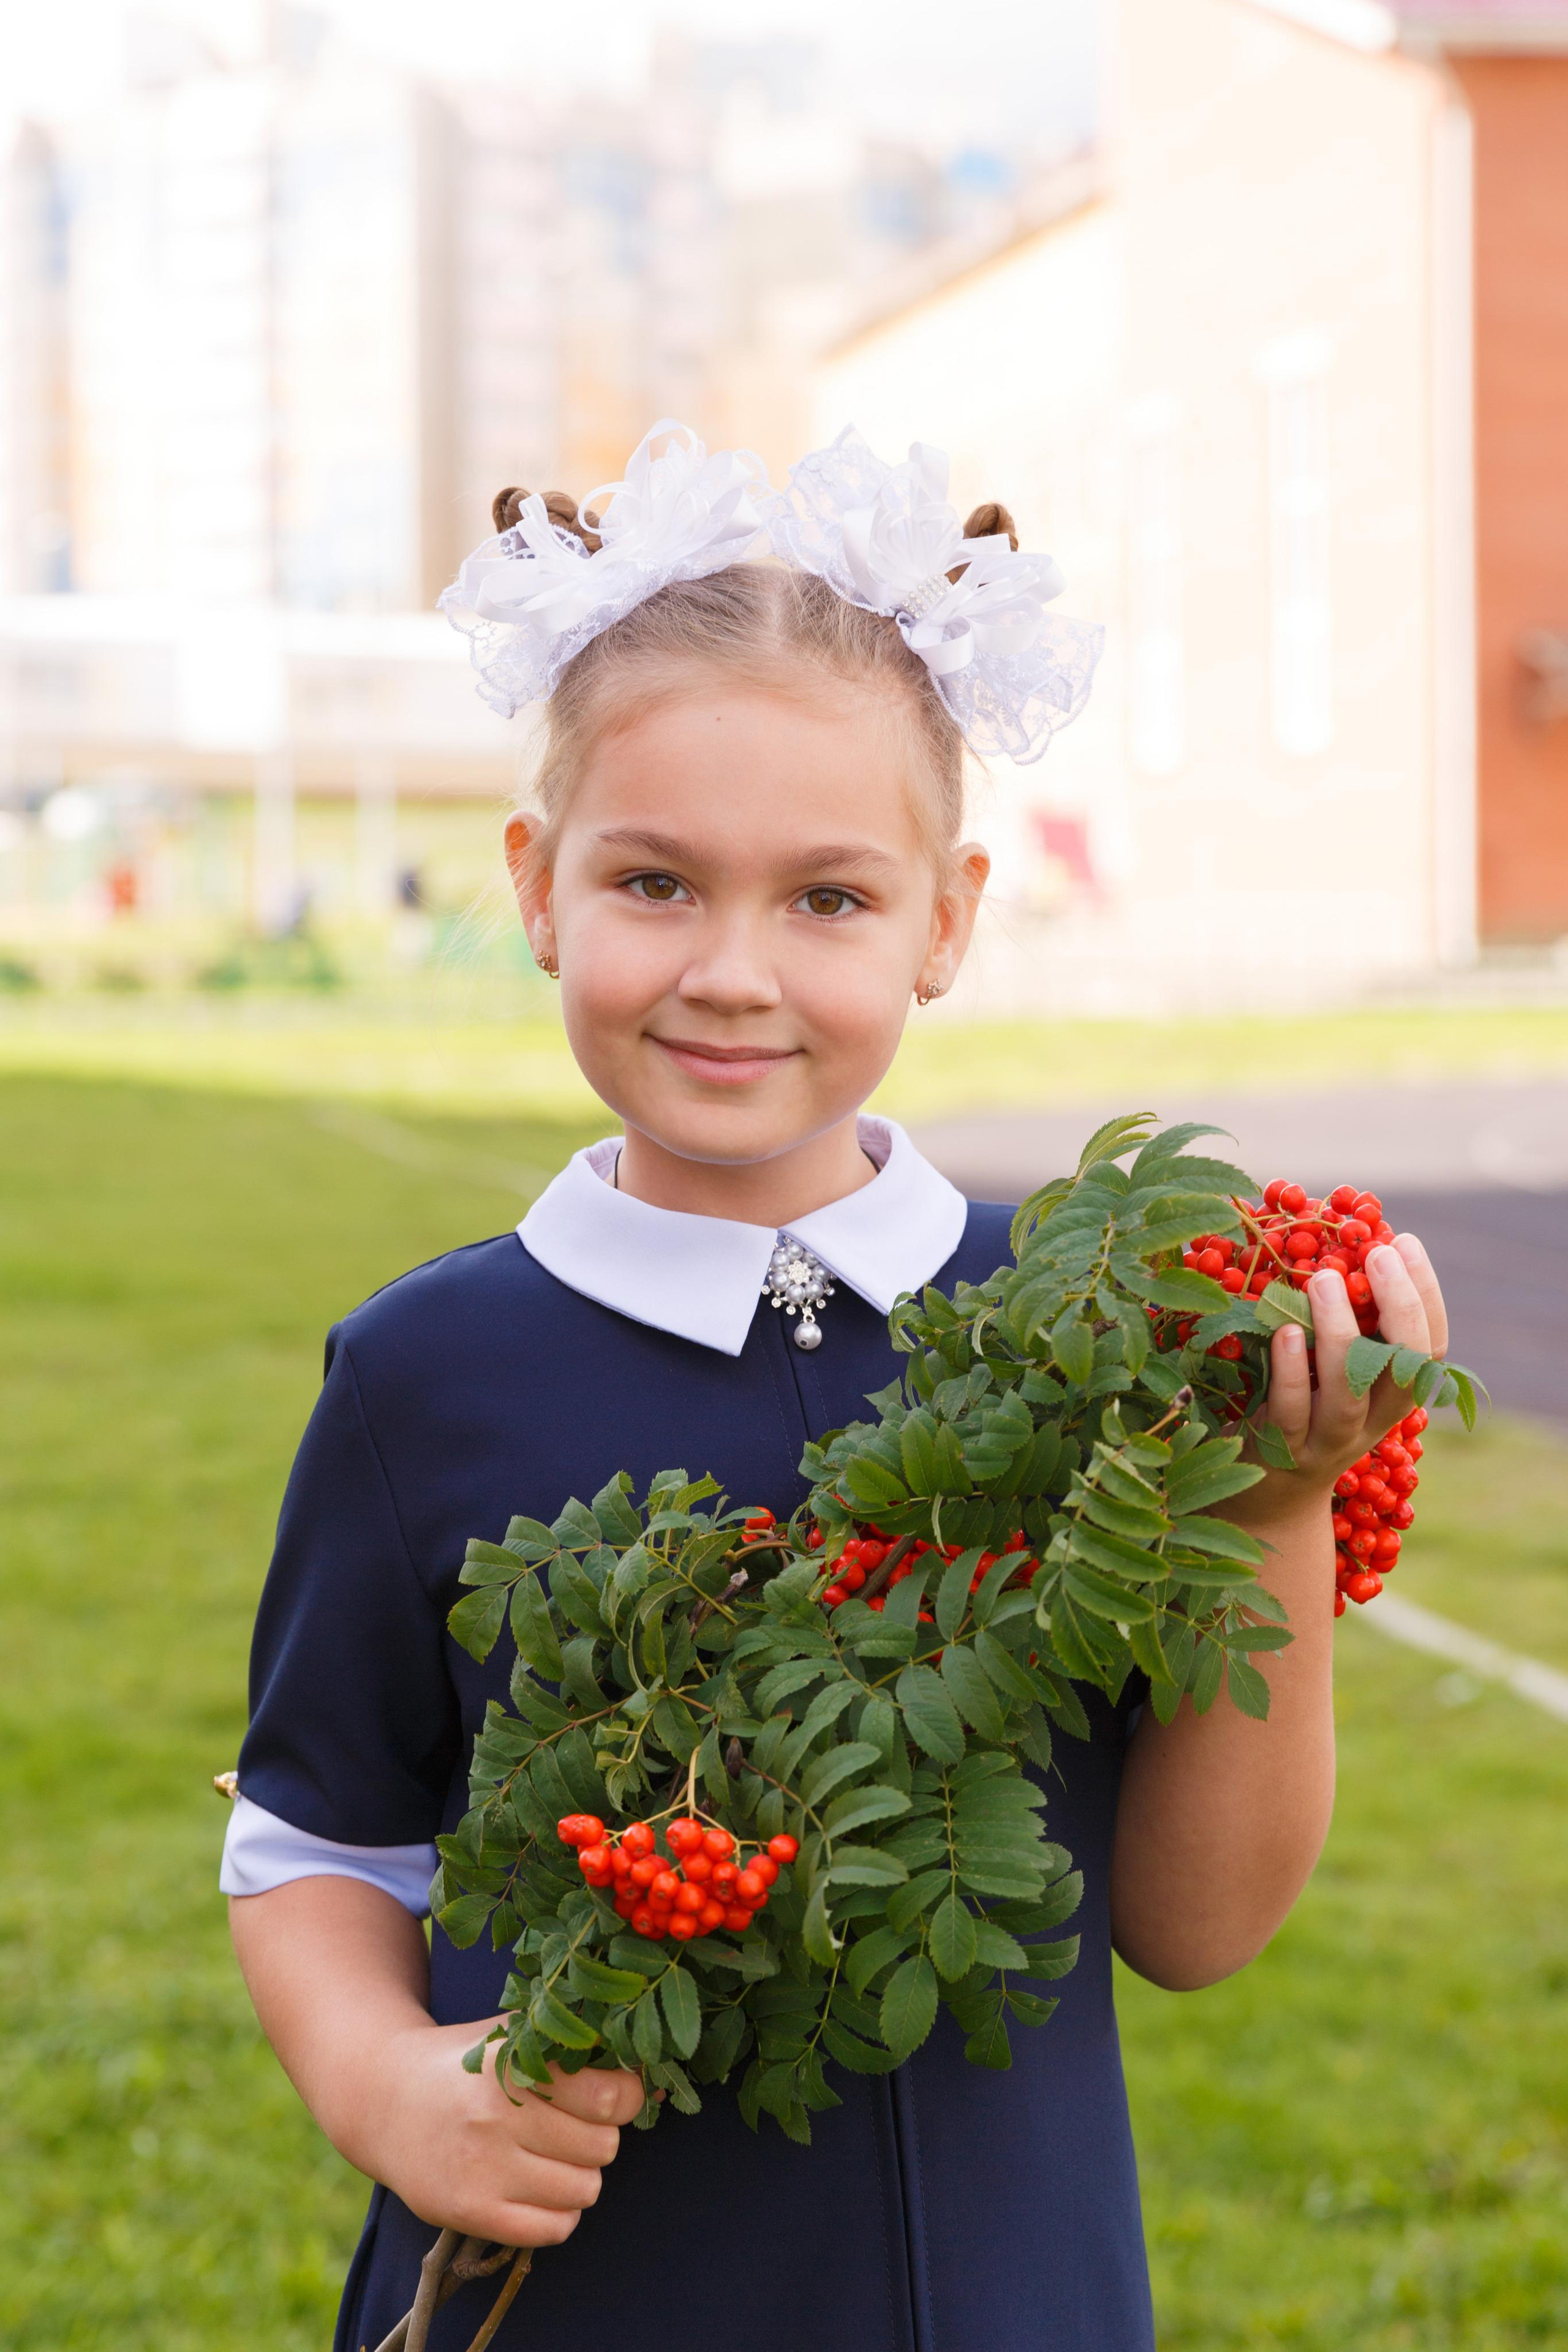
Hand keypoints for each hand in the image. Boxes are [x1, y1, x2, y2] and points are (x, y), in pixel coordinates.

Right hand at [369, 2021, 644, 2247]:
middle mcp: (498, 2115)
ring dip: (579, 2176)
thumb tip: (649, 2071)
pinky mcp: (470, 2210)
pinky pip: (553, 2229)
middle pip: (604, 2147)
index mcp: (515, 2062)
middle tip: (573, 2127)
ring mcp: (483, 2167)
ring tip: (552, 2157)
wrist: (385, 2100)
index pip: (612, 2096)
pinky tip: (537, 2188)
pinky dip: (558, 2213)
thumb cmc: (466, 2065)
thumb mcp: (513, 2034)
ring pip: (584, 2190)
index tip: (613, 2095)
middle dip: (599, 2137)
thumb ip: (575, 2044)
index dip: (626, 2097)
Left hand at [1236, 1234, 1448, 1527]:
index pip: (1428, 1348)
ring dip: (1340, 1331)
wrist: (1265, 1497)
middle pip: (1404, 1371)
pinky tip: (1286, 1331)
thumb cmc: (1299, 1411)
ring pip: (1347, 1392)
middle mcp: (1370, 1423)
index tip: (1403, 1242)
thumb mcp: (1331, 1373)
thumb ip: (1346, 1326)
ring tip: (1325, 1278)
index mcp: (1390, 1397)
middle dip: (1399, 1307)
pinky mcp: (1281, 1452)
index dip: (1425, 1295)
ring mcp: (1326, 1442)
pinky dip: (1291, 1370)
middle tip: (1376, 1254)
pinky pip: (1291, 1410)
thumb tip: (1339, 1247)